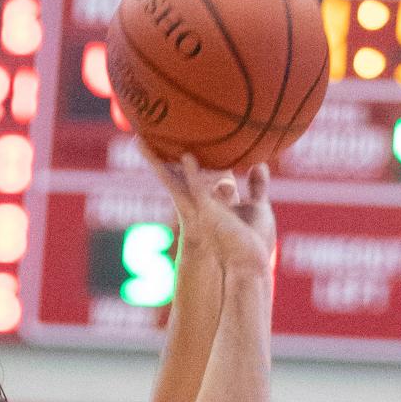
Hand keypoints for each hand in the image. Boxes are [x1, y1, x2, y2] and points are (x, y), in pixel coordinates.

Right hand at [140, 143, 274, 273]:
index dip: (197, 158)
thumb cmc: (254, 243)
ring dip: (157, 161)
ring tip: (141, 142)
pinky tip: (186, 157)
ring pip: (175, 179)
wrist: (251, 263)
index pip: (201, 174)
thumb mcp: (258, 207)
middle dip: (162, 159)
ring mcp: (201, 206)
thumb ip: (257, 186)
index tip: (195, 142)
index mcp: (215, 201)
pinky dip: (192, 172)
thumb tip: (259, 163)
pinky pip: (195, 187)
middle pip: (178, 175)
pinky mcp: (206, 211)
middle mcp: (203, 201)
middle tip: (146, 138)